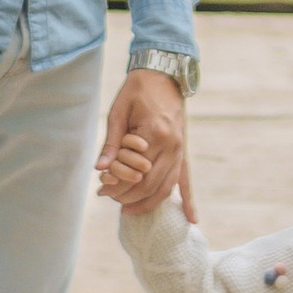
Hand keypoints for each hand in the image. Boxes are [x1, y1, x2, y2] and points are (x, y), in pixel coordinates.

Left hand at [97, 65, 190, 215]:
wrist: (163, 73)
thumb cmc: (138, 90)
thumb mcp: (118, 112)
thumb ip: (112, 142)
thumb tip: (100, 169)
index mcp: (155, 133)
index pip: (135, 173)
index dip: (117, 186)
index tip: (101, 190)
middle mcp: (172, 145)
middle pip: (150, 184)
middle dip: (128, 197)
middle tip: (109, 199)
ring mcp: (181, 149)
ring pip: (166, 187)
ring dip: (149, 203)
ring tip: (129, 211)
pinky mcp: (184, 150)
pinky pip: (186, 179)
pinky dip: (189, 200)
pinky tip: (192, 219)